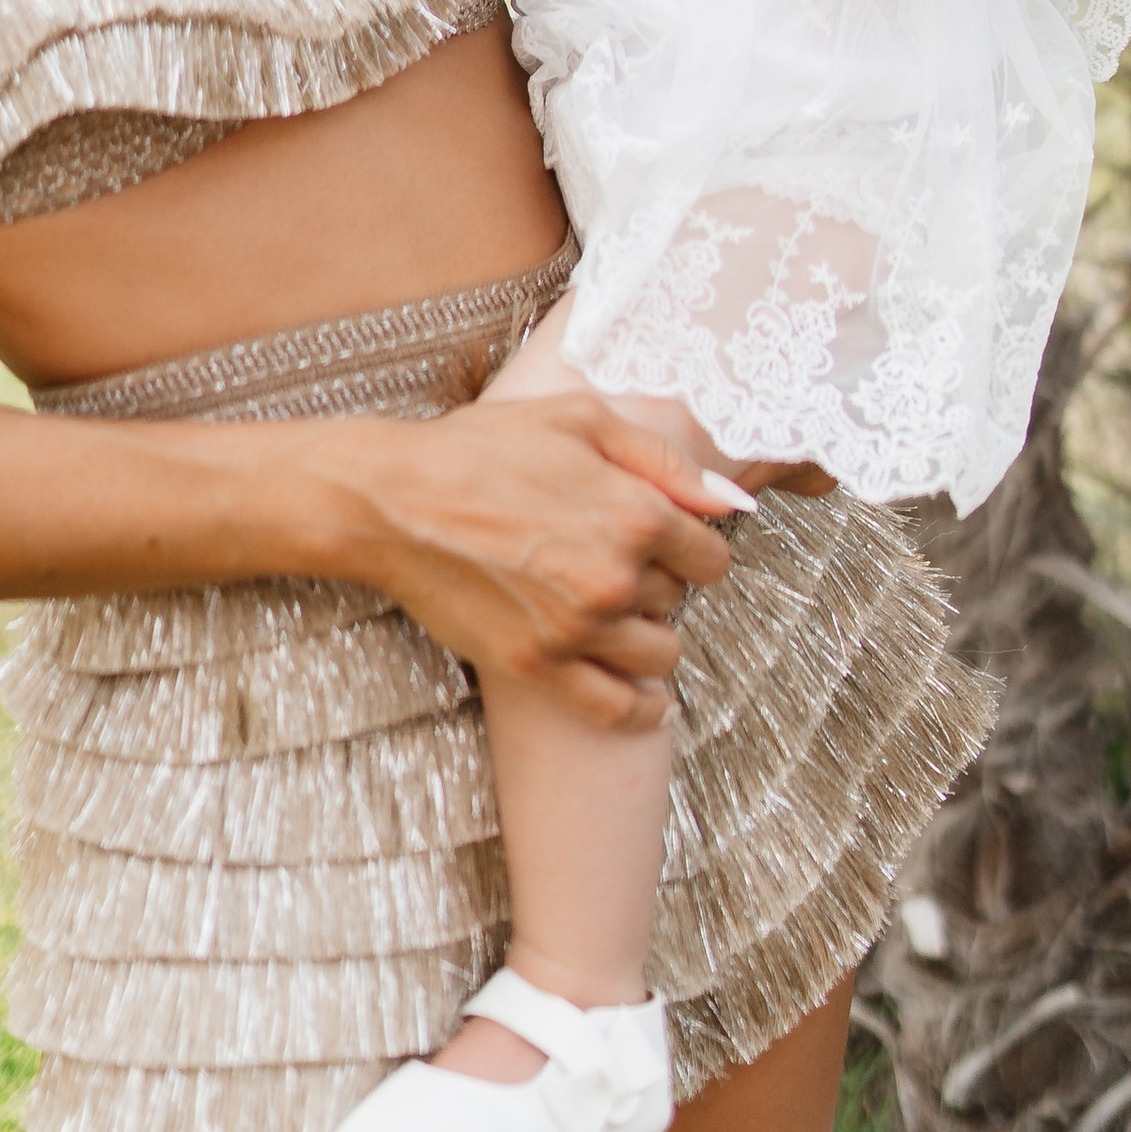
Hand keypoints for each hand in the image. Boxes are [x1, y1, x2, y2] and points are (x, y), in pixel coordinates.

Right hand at [324, 389, 736, 731]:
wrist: (397, 499)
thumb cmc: (486, 447)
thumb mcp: (582, 420)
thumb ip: (666, 460)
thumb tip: (733, 500)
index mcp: (636, 514)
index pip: (712, 557)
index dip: (693, 545)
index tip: (669, 539)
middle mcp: (615, 579)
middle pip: (680, 601)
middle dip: (660, 581)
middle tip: (617, 559)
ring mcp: (576, 629)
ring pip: (660, 655)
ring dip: (649, 635)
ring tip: (618, 611)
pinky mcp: (537, 666)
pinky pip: (616, 710)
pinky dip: (642, 708)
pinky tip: (648, 697)